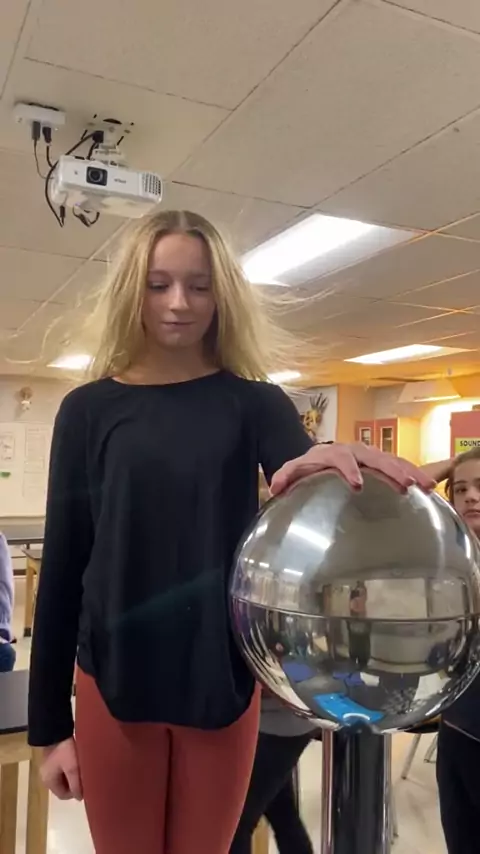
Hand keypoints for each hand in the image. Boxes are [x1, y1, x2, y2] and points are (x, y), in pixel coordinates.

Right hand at [40, 737, 82, 800]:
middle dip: (74, 784)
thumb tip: (80, 798)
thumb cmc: (64, 751)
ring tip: (83, 770)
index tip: (85, 786)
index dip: (75, 793)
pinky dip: (70, 769)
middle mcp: (46, 777)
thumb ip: (76, 784)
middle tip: (86, 778)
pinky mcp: (52, 759)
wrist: (57, 730)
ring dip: (73, 776)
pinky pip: (62, 770)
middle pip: (63, 787)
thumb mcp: (73, 768)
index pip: (63, 795)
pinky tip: (78, 763)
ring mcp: (48, 768)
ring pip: (63, 778)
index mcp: (49, 781)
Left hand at [270, 442, 434, 495]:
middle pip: (374, 457)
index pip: (342, 458)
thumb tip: (274, 488)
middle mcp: (355, 450)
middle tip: (403, 484)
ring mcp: (370, 456)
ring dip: (409, 471)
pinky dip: (413, 473)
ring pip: (392, 460)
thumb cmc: (308, 464)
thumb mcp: (294, 468)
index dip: (349, 469)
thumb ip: (284, 476)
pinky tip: (428, 487)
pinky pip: (400, 466)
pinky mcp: (381, 463)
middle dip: (389, 469)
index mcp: (333, 453)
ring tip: (425, 485)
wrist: (322, 453)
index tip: (357, 484)